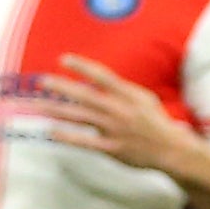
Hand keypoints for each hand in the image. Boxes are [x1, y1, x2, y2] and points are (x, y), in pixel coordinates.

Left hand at [39, 55, 195, 173]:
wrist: (172, 150)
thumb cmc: (154, 121)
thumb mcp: (143, 98)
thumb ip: (120, 90)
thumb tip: (95, 81)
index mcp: (129, 95)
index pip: (102, 76)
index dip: (82, 66)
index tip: (63, 59)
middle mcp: (120, 110)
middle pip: (85, 95)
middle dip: (62, 87)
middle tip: (41, 81)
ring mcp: (115, 130)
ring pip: (80, 117)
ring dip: (57, 110)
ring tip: (37, 105)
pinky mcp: (111, 148)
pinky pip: (85, 141)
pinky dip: (67, 136)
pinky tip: (51, 131)